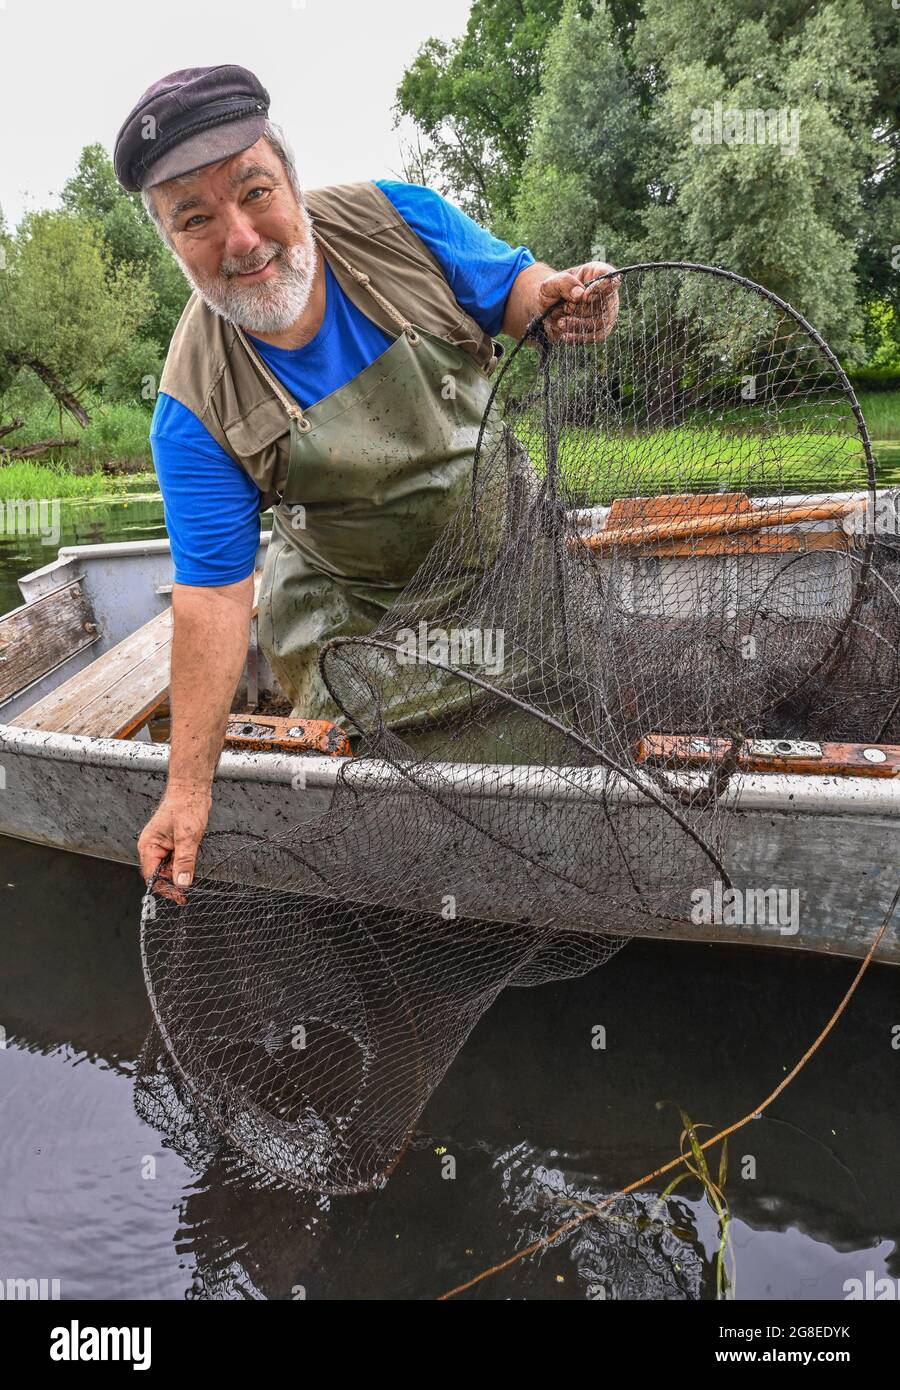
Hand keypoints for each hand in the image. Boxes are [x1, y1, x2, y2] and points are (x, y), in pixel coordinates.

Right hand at [138, 781, 211, 902]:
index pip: (152, 876)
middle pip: (160, 874)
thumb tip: (182, 883)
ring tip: (192, 863)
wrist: (192, 789)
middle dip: (174, 881)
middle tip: (190, 887)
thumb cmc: (186, 806)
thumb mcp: (187, 836)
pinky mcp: (172, 842)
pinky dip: (184, 862)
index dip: (166, 888)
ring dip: (181, 870)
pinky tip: (192, 855)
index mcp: (148, 846)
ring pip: (170, 867)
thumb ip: (184, 861)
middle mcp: (152, 847)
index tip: (180, 896)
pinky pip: (176, 859)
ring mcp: (162, 845)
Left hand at [536, 261, 619, 344]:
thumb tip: (581, 295)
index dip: (602, 287)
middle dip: (583, 309)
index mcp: (597, 273)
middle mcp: (606, 292)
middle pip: (606, 303)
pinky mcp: (602, 328)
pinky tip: (566, 336)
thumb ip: (564, 283)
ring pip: (601, 322)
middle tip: (566, 308)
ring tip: (561, 322)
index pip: (611, 277)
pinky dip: (581, 337)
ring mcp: (607, 311)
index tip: (585, 296)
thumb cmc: (552, 291)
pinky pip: (598, 336)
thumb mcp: (551, 283)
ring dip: (579, 324)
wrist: (546, 309)